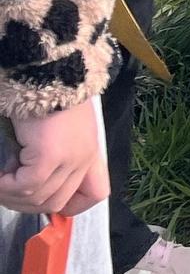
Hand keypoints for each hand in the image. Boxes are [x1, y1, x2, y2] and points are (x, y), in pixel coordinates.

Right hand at [3, 101, 107, 215]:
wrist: (45, 69)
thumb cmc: (47, 92)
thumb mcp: (58, 128)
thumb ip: (54, 154)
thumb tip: (26, 182)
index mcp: (91, 151)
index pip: (95, 193)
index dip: (70, 205)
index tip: (40, 198)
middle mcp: (84, 158)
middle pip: (57, 201)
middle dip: (26, 203)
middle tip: (5, 188)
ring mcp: (69, 159)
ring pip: (38, 198)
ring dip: (11, 194)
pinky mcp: (49, 156)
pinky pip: (26, 186)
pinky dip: (6, 187)